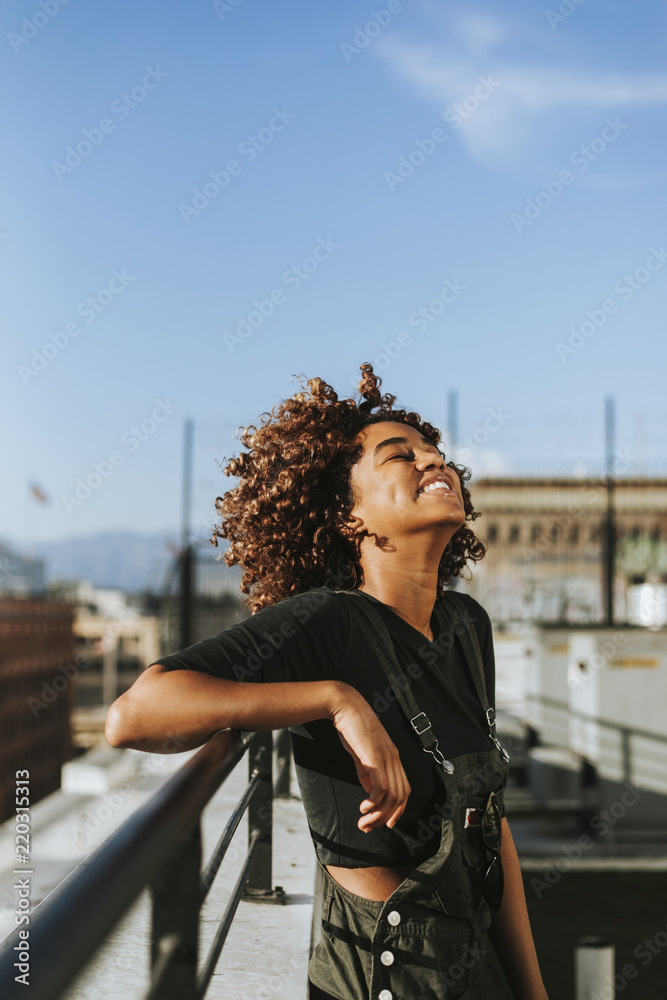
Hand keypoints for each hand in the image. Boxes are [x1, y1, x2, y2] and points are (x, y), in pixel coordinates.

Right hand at [328, 683, 410, 832]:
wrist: (345, 707)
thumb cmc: (352, 728)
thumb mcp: (361, 754)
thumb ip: (367, 772)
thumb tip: (370, 792)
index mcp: (393, 757)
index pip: (404, 790)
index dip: (398, 810)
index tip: (385, 823)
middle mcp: (394, 759)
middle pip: (400, 797)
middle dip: (386, 817)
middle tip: (369, 827)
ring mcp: (386, 758)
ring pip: (392, 796)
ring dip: (378, 814)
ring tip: (364, 822)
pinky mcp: (375, 758)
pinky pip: (381, 788)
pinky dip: (374, 803)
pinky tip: (363, 808)